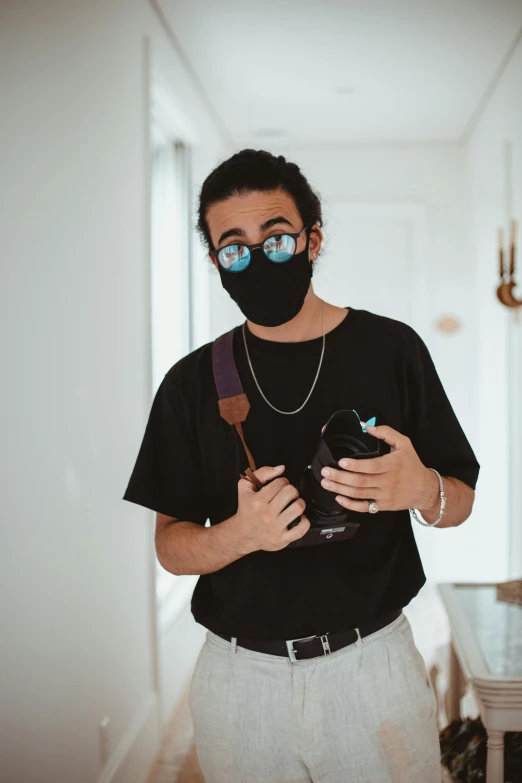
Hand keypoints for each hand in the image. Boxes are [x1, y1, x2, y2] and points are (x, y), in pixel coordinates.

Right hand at [234, 465, 309, 551]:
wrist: (242, 534)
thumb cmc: (246, 509)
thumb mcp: (245, 487)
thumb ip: (262, 473)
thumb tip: (281, 468)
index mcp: (257, 500)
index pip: (280, 483)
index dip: (283, 482)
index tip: (280, 487)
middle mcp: (266, 514)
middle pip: (290, 493)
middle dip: (292, 490)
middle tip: (288, 495)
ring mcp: (275, 528)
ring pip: (298, 508)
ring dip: (299, 503)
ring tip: (293, 504)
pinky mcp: (282, 539)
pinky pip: (301, 529)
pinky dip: (304, 521)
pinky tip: (298, 518)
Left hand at [318, 424, 438, 512]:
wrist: (425, 489)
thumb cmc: (412, 465)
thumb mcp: (404, 444)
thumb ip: (386, 432)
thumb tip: (366, 426)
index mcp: (392, 465)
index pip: (371, 466)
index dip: (355, 465)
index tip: (341, 462)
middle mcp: (387, 481)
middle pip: (361, 481)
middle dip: (340, 477)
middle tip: (325, 472)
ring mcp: (384, 495)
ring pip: (359, 494)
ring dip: (340, 489)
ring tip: (326, 483)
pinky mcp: (382, 505)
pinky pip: (364, 507)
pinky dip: (350, 504)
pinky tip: (338, 498)